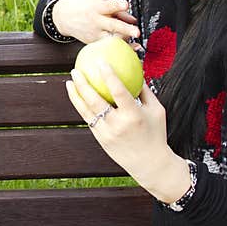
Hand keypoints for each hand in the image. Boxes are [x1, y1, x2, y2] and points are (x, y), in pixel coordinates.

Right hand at [52, 0, 139, 43]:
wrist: (64, 17)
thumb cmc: (85, 8)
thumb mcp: (99, 2)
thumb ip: (116, 10)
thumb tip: (133, 19)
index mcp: (97, 7)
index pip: (108, 6)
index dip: (117, 5)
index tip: (126, 4)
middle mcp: (96, 21)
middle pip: (112, 25)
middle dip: (125, 29)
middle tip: (136, 32)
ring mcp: (94, 33)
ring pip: (111, 39)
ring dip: (124, 42)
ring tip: (137, 45)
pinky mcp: (92, 42)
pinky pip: (107, 46)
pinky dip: (119, 47)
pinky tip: (130, 49)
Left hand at [65, 62, 189, 203]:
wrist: (150, 164)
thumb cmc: (156, 133)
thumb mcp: (157, 110)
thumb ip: (145, 90)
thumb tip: (136, 70)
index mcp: (133, 116)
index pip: (118, 91)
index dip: (108, 75)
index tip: (100, 62)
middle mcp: (118, 124)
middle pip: (95, 100)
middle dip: (82, 83)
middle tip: (75, 70)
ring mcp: (107, 133)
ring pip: (86, 111)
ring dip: (75, 95)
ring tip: (69, 82)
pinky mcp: (100, 139)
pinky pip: (88, 120)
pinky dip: (81, 107)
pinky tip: (77, 97)